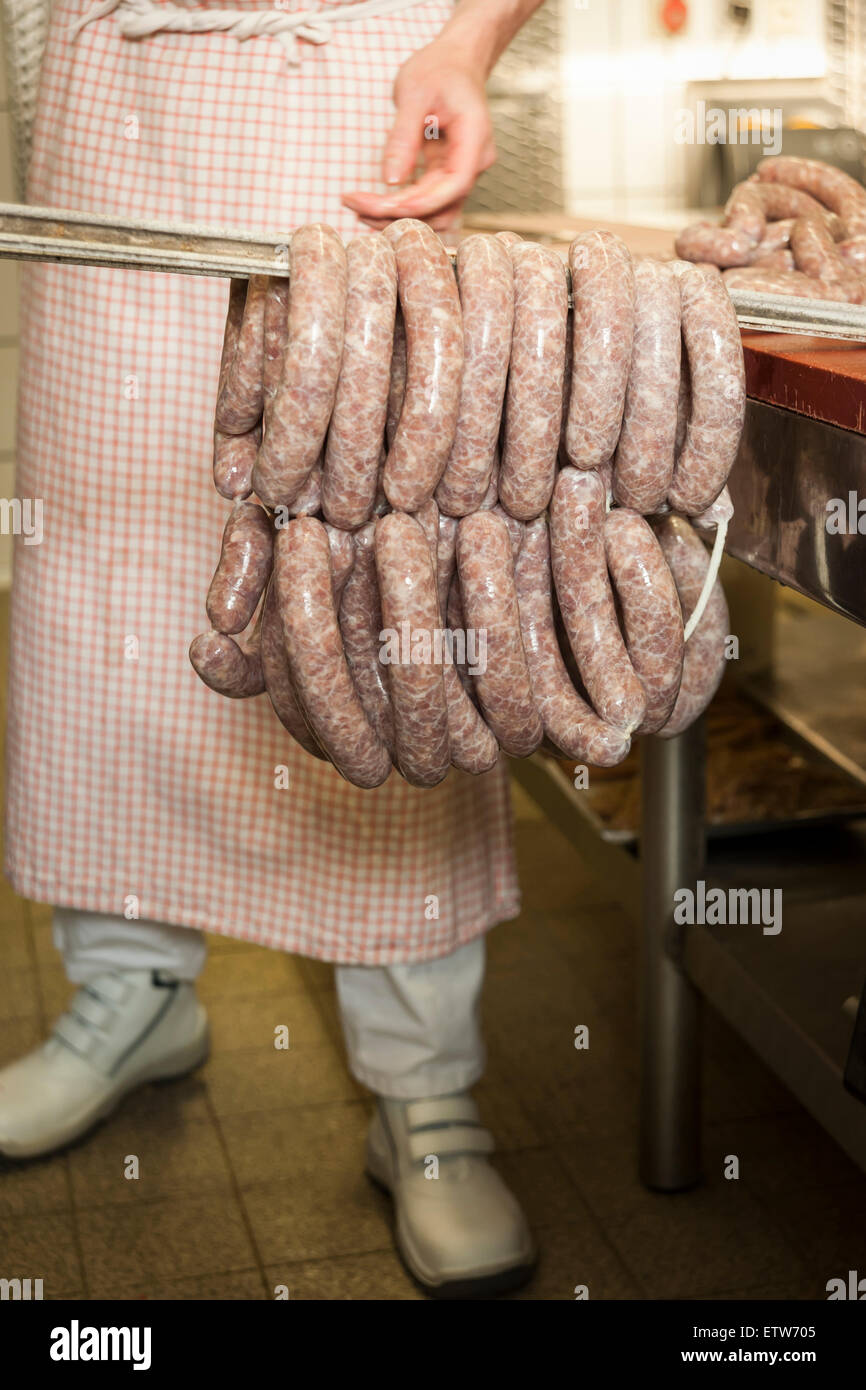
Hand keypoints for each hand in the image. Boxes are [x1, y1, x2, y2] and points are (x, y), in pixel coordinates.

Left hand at [342, 38, 495, 229]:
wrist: (455, 61)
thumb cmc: (438, 69)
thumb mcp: (415, 92)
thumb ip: (403, 137)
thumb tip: (391, 180)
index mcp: (474, 140)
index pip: (454, 185)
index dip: (421, 203)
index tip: (384, 205)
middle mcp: (473, 163)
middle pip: (441, 207)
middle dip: (399, 214)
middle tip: (355, 204)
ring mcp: (461, 172)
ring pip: (434, 213)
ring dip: (398, 218)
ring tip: (358, 207)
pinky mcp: (446, 176)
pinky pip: (426, 203)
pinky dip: (401, 209)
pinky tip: (373, 204)